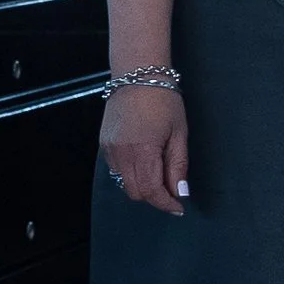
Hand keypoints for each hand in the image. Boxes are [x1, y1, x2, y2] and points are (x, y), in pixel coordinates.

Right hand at [101, 82, 188, 216]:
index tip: (178, 208)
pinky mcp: (103, 145)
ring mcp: (109, 150)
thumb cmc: (164, 100)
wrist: (137, 75)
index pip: (151, 191)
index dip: (166, 204)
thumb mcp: (179, 132)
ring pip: (124, 184)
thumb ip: (178, 165)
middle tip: (171, 191)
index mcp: (142, 150)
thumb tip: (180, 192)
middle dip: (155, 197)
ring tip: (159, 176)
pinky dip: (131, 174)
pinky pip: (116, 170)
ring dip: (142, 186)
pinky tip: (144, 162)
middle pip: (136, 192)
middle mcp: (121, 154)